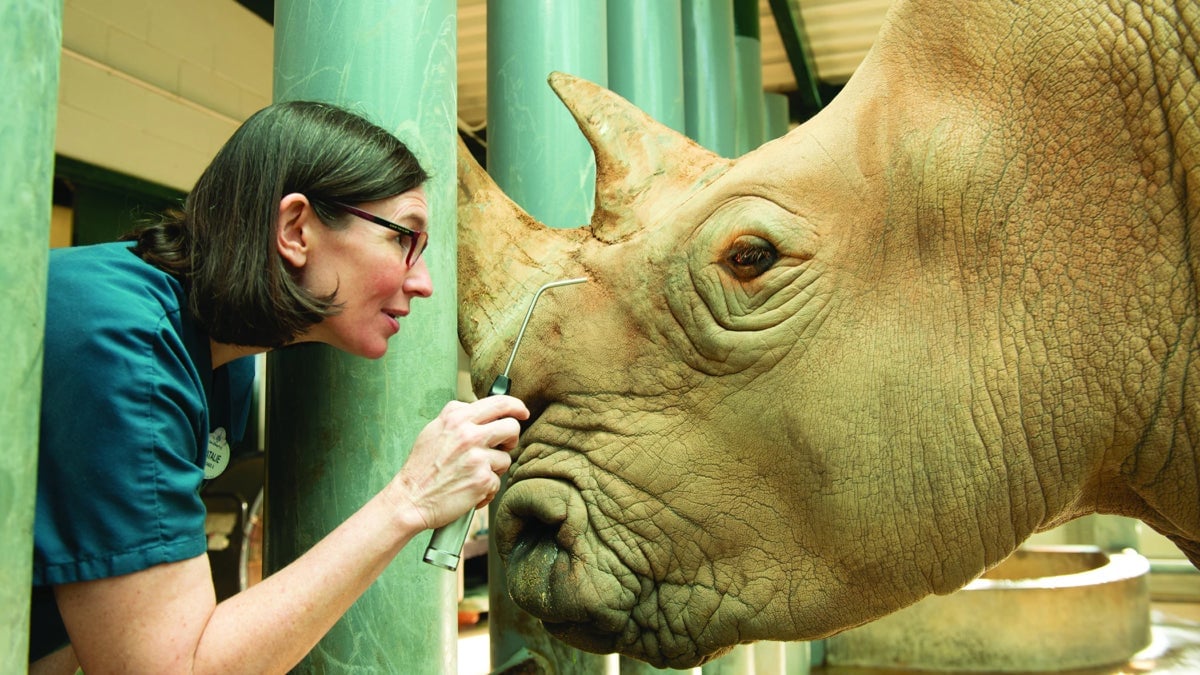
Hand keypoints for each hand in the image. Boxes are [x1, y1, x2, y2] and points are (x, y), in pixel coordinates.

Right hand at [389, 395, 529, 529]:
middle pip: (512, 427)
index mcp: (457, 419)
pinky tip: (469, 489)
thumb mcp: (434, 430)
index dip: (516, 406)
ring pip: (506, 458)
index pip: (499, 403)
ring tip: (472, 473)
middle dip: (510, 439)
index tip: (522, 412)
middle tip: (501, 447)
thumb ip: (458, 417)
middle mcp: (468, 435)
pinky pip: (497, 481)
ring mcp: (477, 457)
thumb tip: (482, 410)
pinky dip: (486, 488)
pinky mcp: (482, 480)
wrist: (410, 499)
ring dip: (494, 468)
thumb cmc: (421, 468)